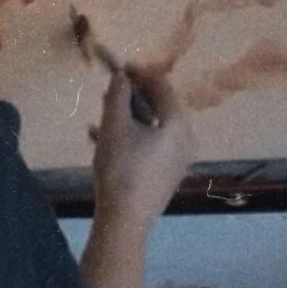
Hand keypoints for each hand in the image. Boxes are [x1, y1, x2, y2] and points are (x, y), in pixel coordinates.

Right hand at [91, 66, 195, 232]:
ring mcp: (178, 160)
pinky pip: (150, 146)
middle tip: (109, 93)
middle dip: (132, 97)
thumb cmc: (121, 167)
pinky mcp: (167, 176)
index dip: (140, 73)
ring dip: (127, 118)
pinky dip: (131, 138)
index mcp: (178, 123)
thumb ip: (117, 94)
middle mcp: (186, 139)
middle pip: (159, 107)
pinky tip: (102, 142)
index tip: (118, 67)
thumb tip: (121, 75)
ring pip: (152, 128)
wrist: (125, 220)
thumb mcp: (114, 125)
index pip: (162, 86)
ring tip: (100, 118)